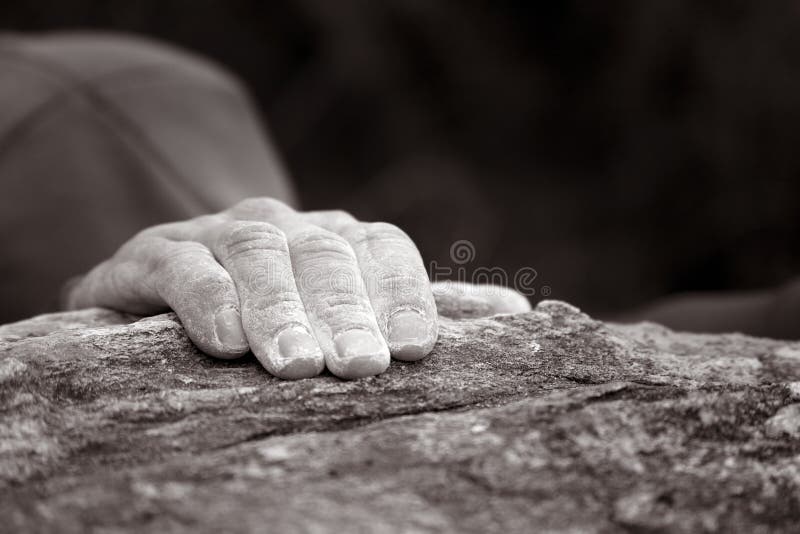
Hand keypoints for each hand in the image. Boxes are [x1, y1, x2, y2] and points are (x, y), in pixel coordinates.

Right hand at [66, 198, 437, 378]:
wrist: (150, 305)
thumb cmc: (252, 330)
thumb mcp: (309, 331)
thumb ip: (352, 338)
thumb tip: (401, 371)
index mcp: (330, 238)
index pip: (381, 249)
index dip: (401, 295)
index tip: (412, 348)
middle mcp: (281, 225)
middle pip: (322, 255)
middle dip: (345, 313)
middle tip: (361, 364)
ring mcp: (217, 232)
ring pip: (258, 254)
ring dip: (282, 311)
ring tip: (299, 365)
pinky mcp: (157, 253)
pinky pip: (186, 268)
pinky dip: (210, 302)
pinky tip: (227, 344)